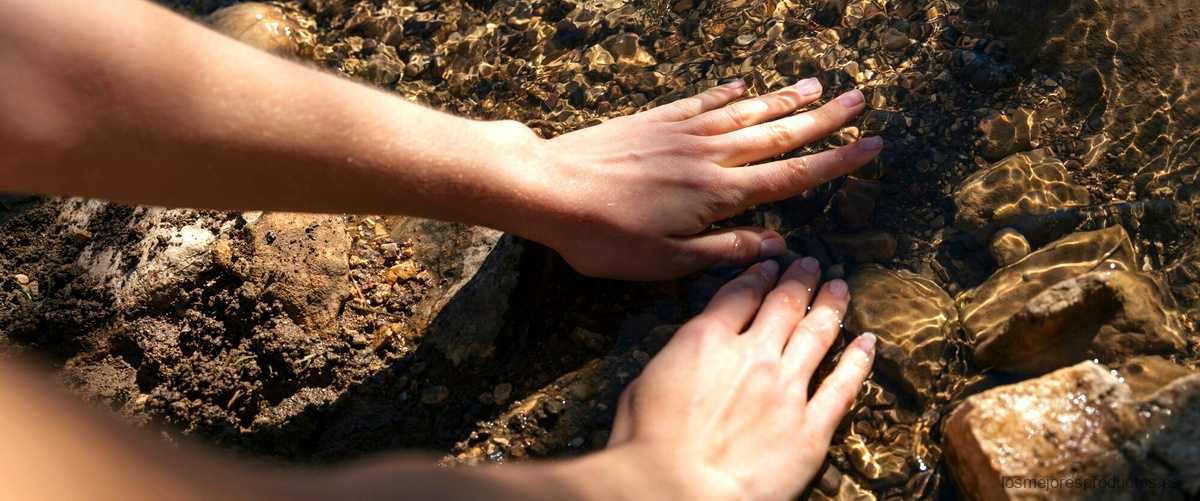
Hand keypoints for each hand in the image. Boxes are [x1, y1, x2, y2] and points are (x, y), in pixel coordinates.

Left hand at [524, 79, 880, 278]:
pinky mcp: (653, 120)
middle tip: (861, 100)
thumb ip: (725, 251)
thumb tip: (778, 245)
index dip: (835, 161)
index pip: (790, 176)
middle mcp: (708, 155)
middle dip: (823, 119)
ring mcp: (680, 132)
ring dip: (783, 99)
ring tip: (817, 85)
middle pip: (777, 134)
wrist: (547, 188)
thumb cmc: (603, 237)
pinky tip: (744, 85)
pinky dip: (727, 93)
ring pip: (744, 112)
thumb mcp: (666, 262)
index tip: (871, 145)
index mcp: (717, 194)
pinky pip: (701, 102)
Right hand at [606, 258, 875, 499]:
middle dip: (799, 281)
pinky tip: (867, 342)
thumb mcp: (642, 386)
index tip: (771, 265)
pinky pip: (843, 387)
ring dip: (830, 306)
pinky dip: (859, 360)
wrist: (677, 491)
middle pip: (784, 306)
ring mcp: (787, 390)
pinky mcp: (811, 428)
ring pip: (818, 335)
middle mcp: (754, 355)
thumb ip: (674, 362)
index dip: (759, 275)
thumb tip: (685, 358)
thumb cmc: (647, 446)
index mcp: (706, 340)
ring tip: (839, 288)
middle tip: (810, 266)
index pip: (740, 294)